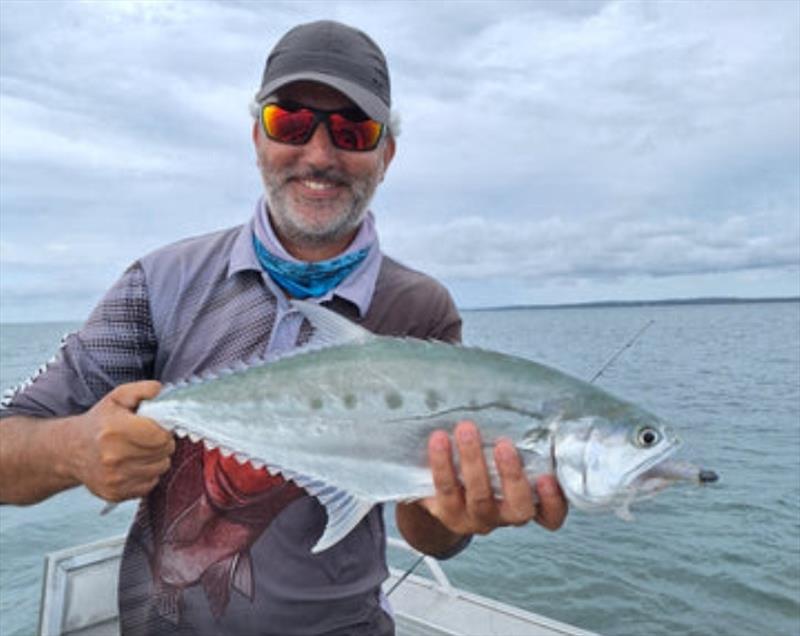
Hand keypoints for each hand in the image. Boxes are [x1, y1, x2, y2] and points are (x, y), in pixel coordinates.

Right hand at [69, 381, 174, 502]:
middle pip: (164, 452)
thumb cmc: (99, 423)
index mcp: (115, 430)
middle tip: (149, 438)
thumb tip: (159, 390)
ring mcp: (114, 478)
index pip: (161, 436)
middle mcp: (113, 457)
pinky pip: (151, 484)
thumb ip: (142, 390)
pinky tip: (134, 464)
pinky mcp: (115, 493)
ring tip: (141, 450)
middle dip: (162, 443)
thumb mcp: (117, 398)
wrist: (71, 450)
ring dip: (156, 459)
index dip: (164, 430)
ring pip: (160, 468)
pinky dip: (148, 474)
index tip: (156, 427)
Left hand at [421, 420, 567, 534]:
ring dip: (473, 461)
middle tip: (504, 444)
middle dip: (511, 475)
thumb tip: (524, 402)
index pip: (552, 515)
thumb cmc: (487, 463)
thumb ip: (519, 441)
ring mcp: (477, 518)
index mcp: (529, 502)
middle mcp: (506, 515)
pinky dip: (442, 463)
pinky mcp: (447, 513)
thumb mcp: (506, 454)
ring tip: (466, 429)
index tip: (546, 477)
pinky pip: (445, 490)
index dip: (553, 501)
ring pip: (479, 497)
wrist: (444, 492)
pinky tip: (439, 438)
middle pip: (517, 507)